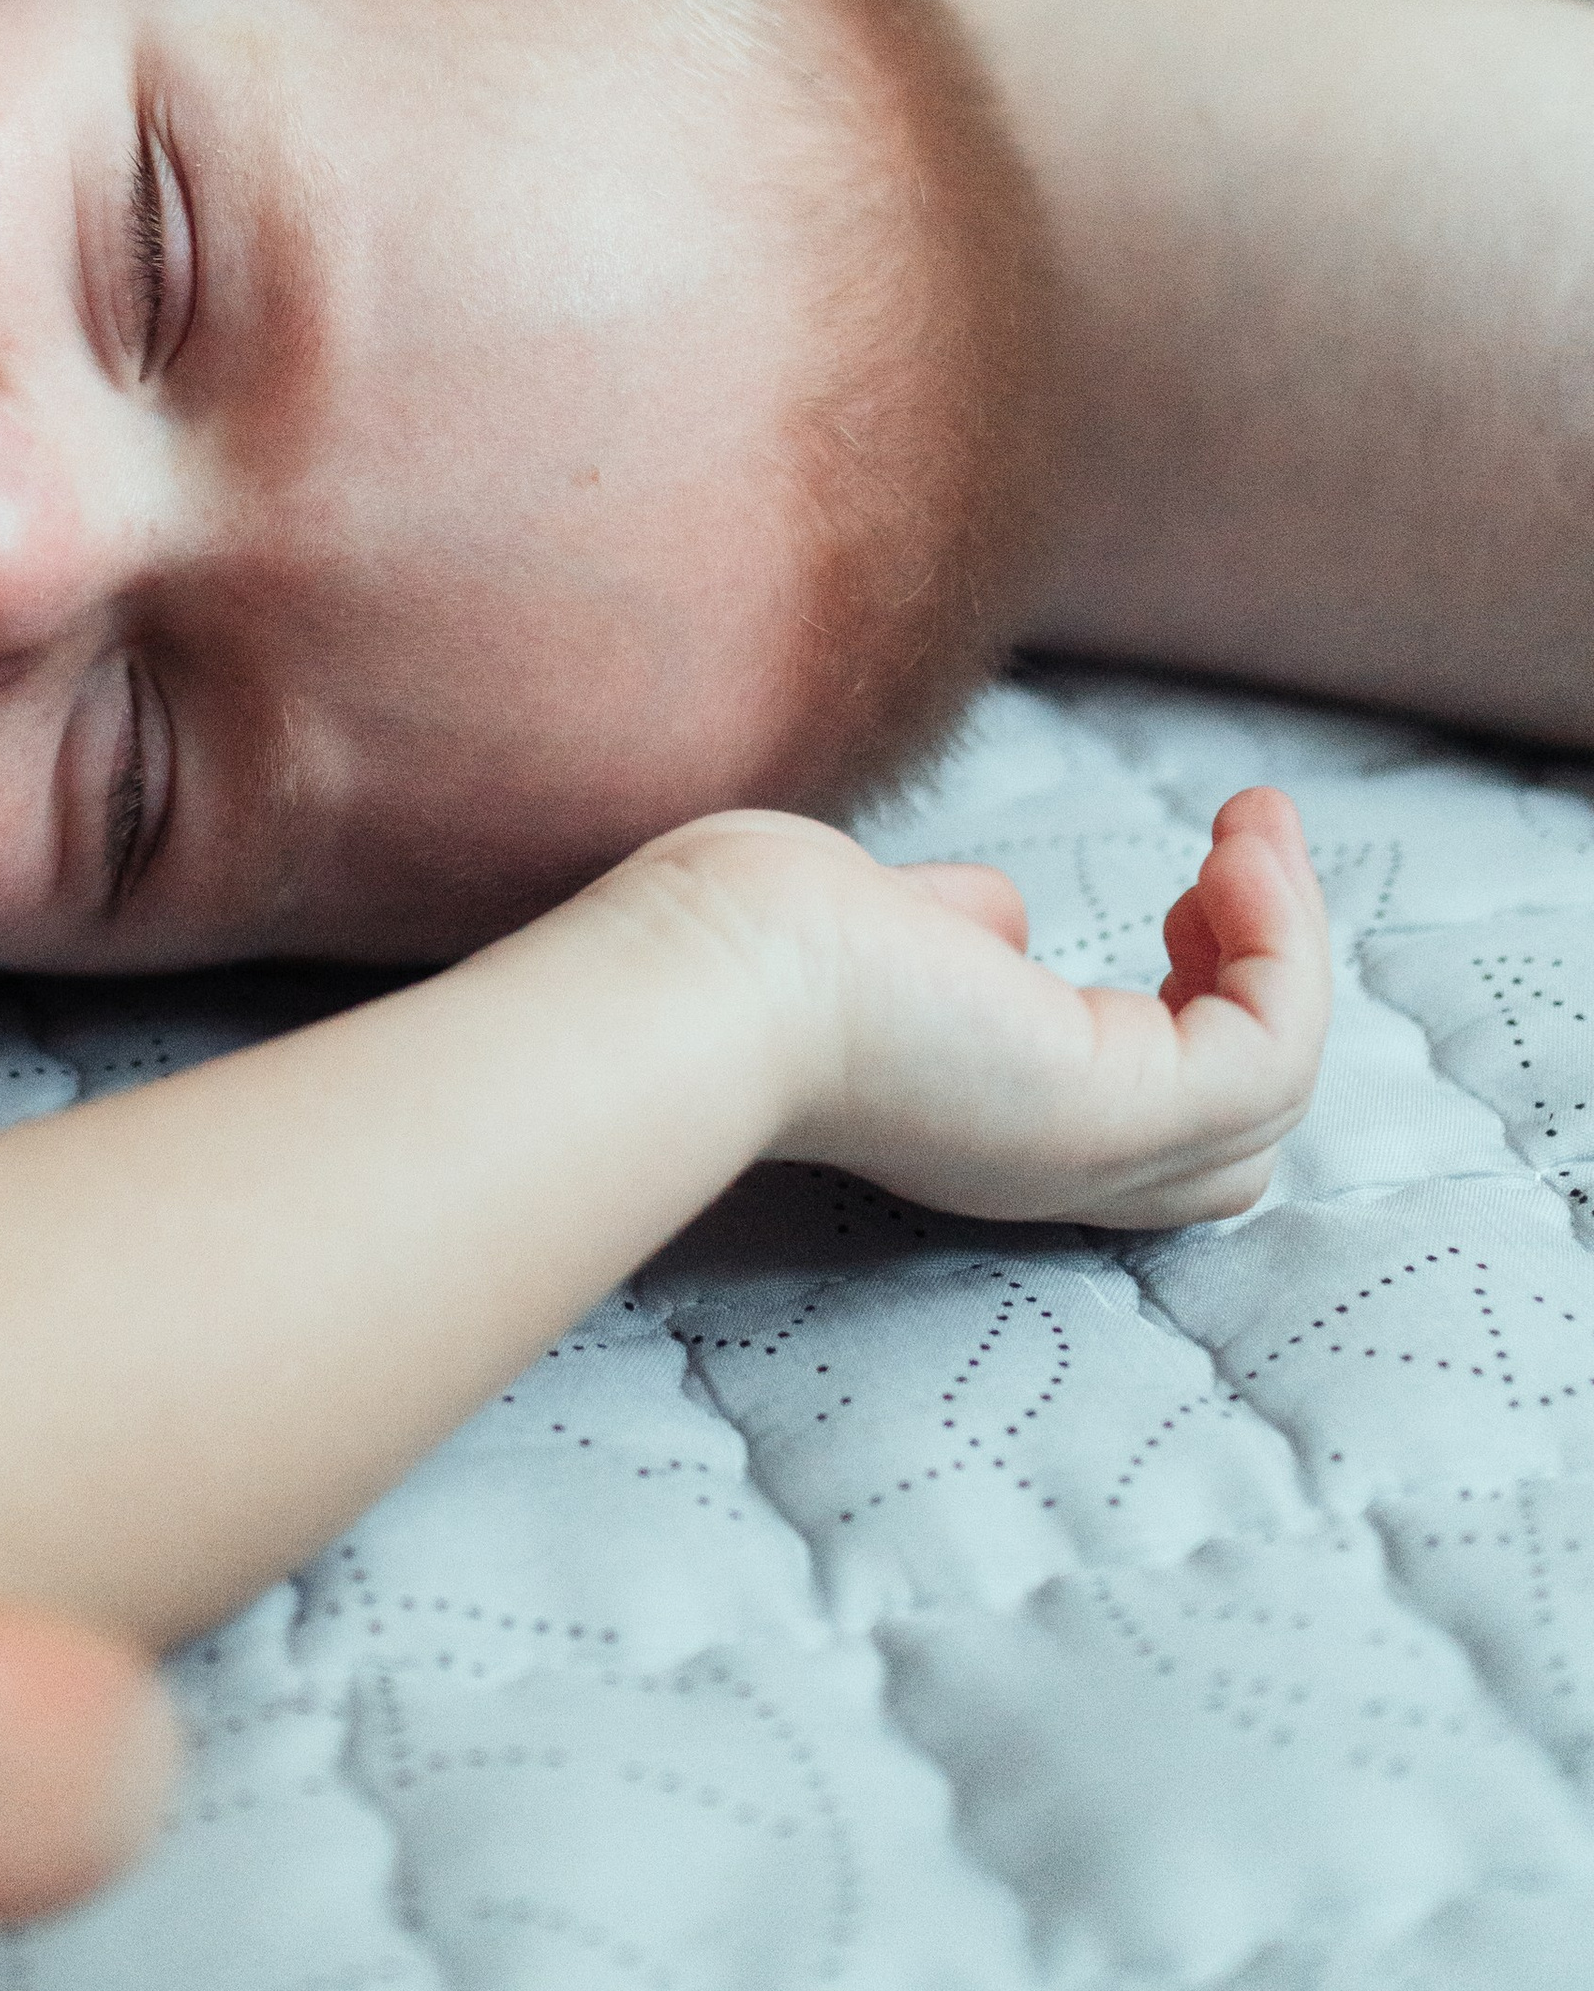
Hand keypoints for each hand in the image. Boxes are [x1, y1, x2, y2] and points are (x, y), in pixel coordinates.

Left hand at [614, 785, 1327, 1231]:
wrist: (703, 975)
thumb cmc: (743, 939)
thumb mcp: (883, 929)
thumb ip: (955, 935)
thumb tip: (1000, 915)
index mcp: (987, 1119)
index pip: (1153, 1116)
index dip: (1200, 1003)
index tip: (1186, 890)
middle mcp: (1046, 1160)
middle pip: (1237, 1131)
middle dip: (1265, 982)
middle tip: (1242, 859)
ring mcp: (1087, 1148)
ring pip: (1270, 1088)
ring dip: (1288, 946)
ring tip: (1253, 830)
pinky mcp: (1113, 1110)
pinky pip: (1270, 1052)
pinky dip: (1283, 951)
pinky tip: (1239, 853)